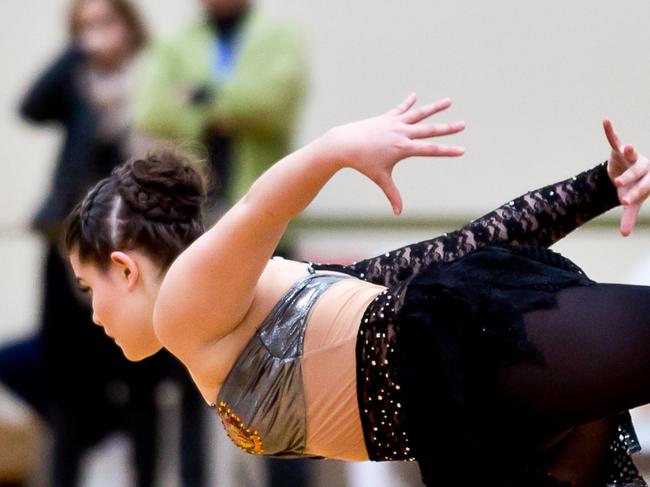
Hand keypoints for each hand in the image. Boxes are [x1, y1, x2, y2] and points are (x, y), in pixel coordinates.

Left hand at [328, 94, 464, 214]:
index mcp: (403, 148)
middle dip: (448, 128)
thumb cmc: (363, 163)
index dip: (447, 151)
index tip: (462, 150)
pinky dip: (408, 103)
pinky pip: (400, 109)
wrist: (345, 144)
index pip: (430, 150)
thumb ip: (392, 195)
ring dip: (434, 108)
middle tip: (463, 124)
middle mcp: (402, 132)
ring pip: (419, 114)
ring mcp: (394, 123)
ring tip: (449, 101)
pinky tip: (415, 96)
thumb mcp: (380, 179)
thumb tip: (398, 213)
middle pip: (430, 130)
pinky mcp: (386, 117)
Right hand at [603, 118, 649, 235]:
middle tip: (618, 184)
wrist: (626, 175)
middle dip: (629, 178)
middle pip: (637, 172)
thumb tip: (625, 235)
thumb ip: (630, 217)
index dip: (634, 194)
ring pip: (632, 154)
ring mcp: (632, 156)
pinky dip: (610, 131)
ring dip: (631, 151)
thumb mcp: (631, 202)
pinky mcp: (619, 149)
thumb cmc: (631, 189)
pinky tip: (605, 121)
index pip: (643, 187)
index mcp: (648, 180)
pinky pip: (614, 139)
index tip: (623, 202)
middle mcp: (643, 166)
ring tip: (629, 148)